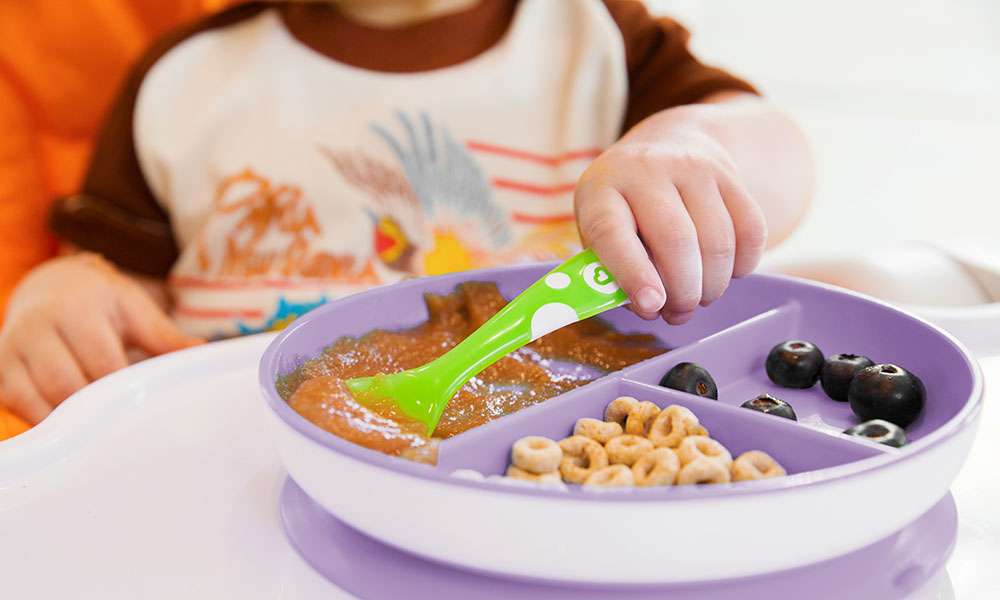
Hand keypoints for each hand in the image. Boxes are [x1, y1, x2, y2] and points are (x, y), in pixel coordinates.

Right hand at [0, 253, 202, 423]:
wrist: (49, 287)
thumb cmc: (98, 301)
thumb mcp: (133, 308)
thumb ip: (166, 336)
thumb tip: (204, 356)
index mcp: (74, 310)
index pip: (103, 364)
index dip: (126, 389)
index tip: (147, 405)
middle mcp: (35, 329)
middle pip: (70, 387)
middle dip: (101, 407)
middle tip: (129, 420)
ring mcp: (10, 351)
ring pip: (42, 402)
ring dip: (75, 419)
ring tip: (104, 421)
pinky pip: (21, 409)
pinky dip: (49, 420)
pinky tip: (74, 422)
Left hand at [574, 105, 767, 324]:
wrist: (665, 144)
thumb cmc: (625, 205)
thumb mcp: (599, 231)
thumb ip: (615, 272)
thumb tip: (652, 307)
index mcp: (602, 188)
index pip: (614, 232)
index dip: (633, 275)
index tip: (652, 307)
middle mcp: (646, 170)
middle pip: (676, 240)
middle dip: (683, 292)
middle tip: (679, 313)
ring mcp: (692, 167)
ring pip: (718, 241)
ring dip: (713, 285)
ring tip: (699, 297)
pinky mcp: (730, 175)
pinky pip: (751, 231)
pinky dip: (743, 265)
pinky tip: (725, 272)